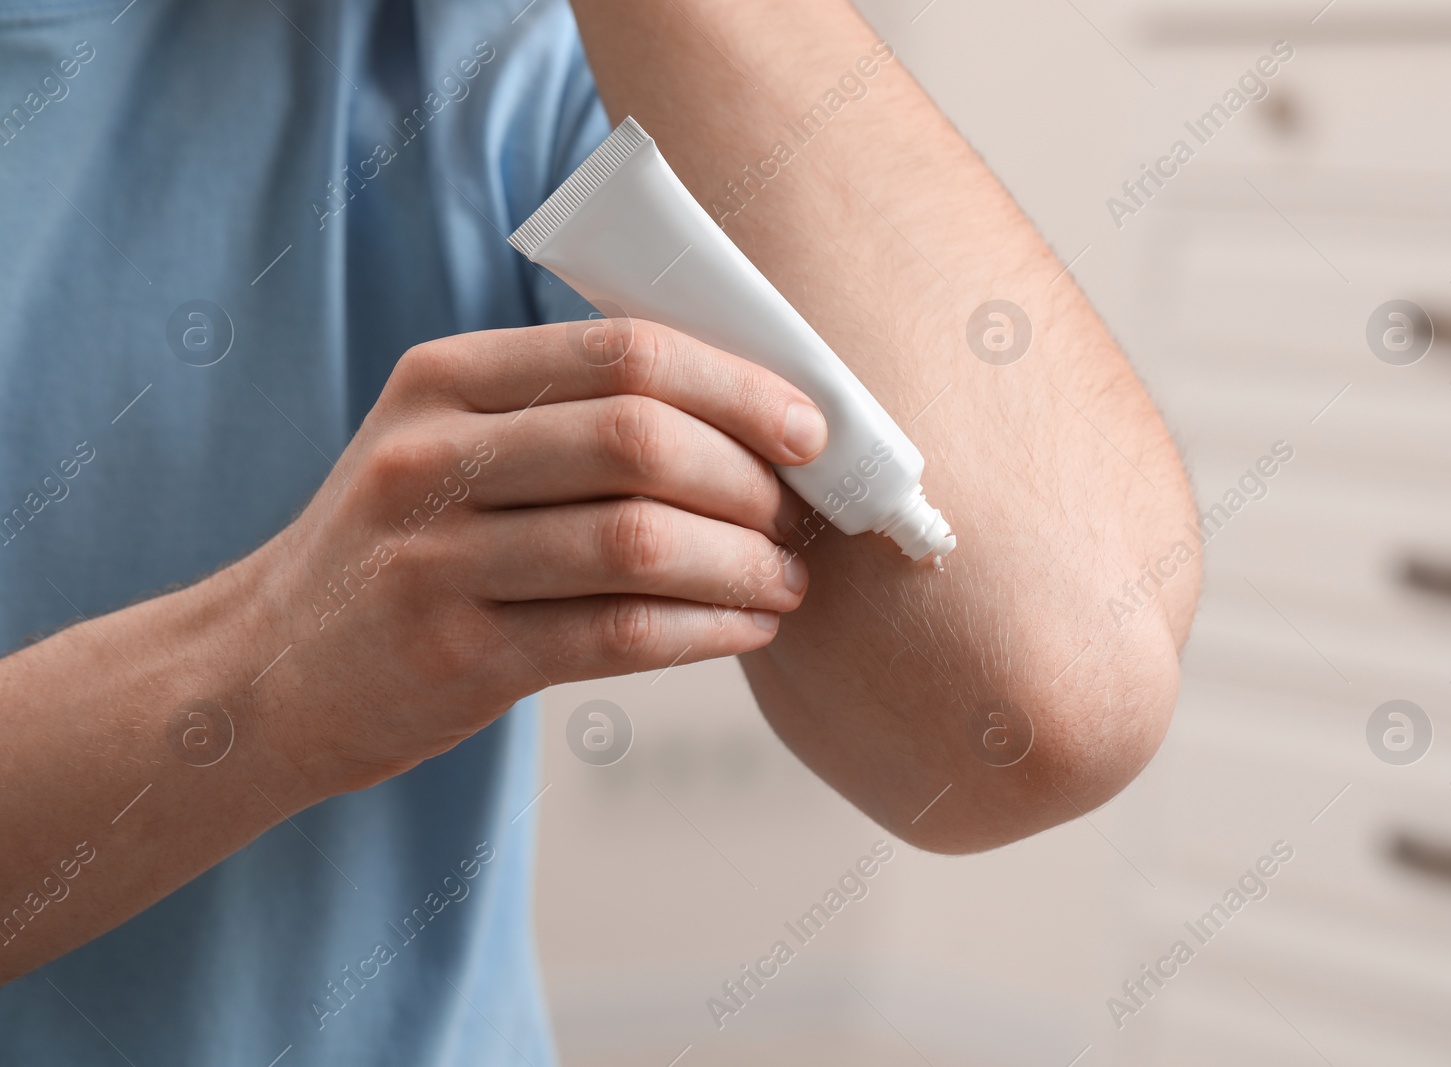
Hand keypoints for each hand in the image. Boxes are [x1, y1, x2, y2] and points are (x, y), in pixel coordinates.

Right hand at [241, 319, 826, 795]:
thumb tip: (750, 419)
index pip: (622, 353)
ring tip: (789, 580)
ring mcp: (434, 559)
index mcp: (442, 379)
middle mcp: (429, 457)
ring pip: (639, 542)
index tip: (809, 430)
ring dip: (744, 563)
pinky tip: (747, 627)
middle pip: (639, 439)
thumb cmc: (405, 546)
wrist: (271, 669)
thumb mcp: (449, 446)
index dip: (737, 388)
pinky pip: (619, 634)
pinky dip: (707, 630)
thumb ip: (566, 415)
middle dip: (748, 480)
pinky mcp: (456, 657)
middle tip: (798, 517)